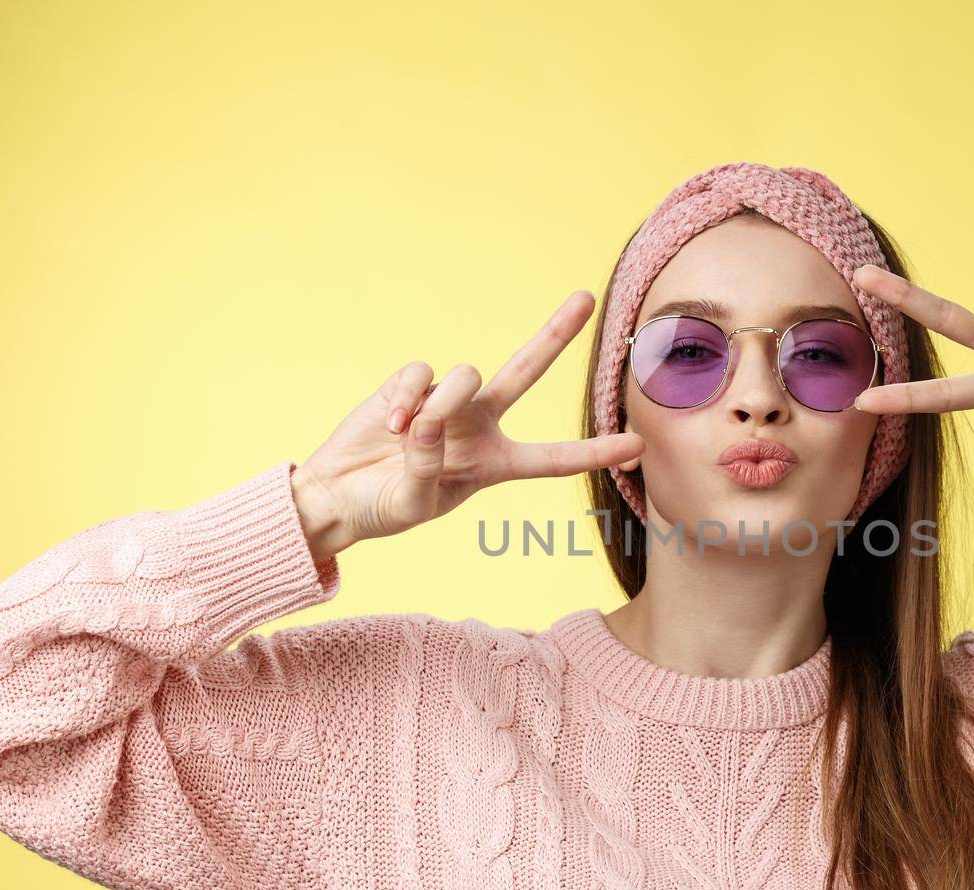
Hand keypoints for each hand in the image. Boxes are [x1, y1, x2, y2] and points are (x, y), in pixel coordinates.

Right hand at [289, 291, 644, 559]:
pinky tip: (391, 424)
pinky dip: (406, 397)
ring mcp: (446, 399)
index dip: (595, 452)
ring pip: (466, 376)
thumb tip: (430, 419)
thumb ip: (426, 469)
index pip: (554, 458)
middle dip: (556, 333)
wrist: (335, 493)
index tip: (638, 446)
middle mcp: (479, 424)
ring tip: (408, 435)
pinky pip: (421, 374)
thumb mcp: (412, 504)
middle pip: (526, 371)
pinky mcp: (409, 384)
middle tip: (586, 298)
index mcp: (495, 463)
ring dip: (443, 403)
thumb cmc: (383, 507)